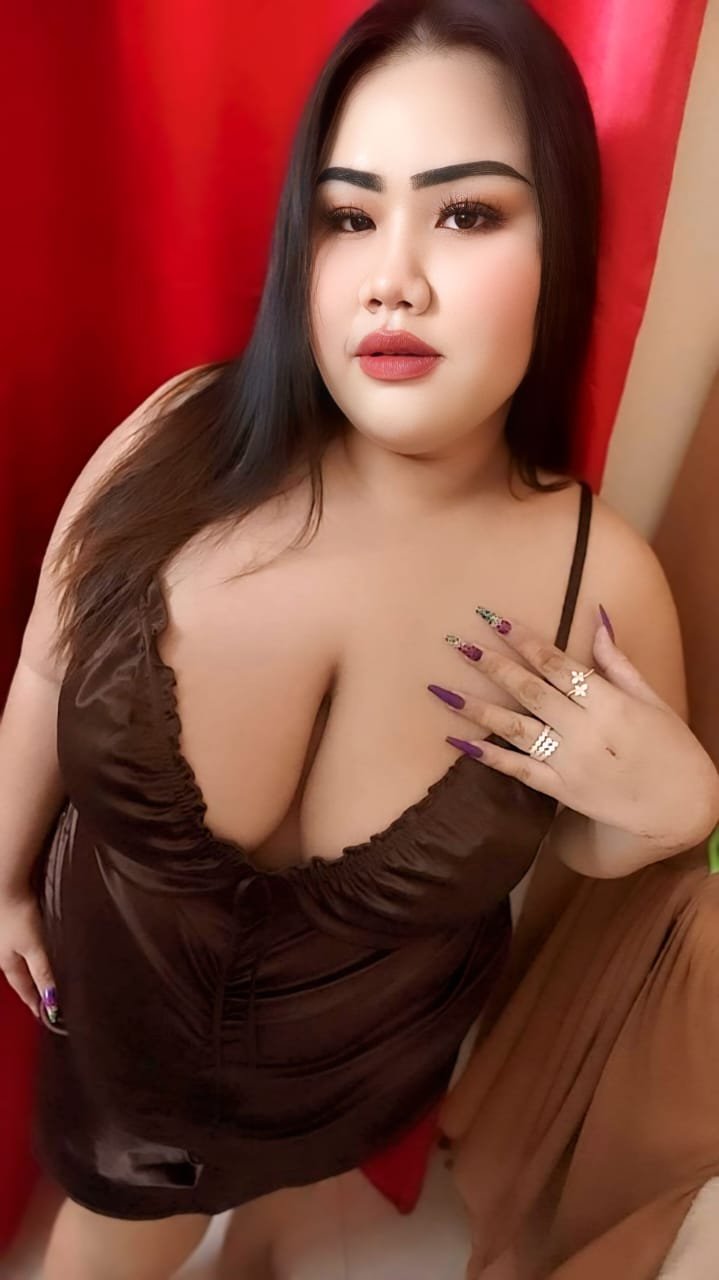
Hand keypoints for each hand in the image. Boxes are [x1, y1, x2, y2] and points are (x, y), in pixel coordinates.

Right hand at [0, 887, 58, 1022]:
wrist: (5, 885)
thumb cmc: (19, 916)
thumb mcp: (34, 947)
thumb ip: (43, 972)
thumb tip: (51, 1000)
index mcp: (8, 963)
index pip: (24, 989)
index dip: (35, 1002)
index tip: (44, 1015)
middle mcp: (2, 954)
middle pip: (18, 977)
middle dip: (30, 989)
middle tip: (42, 1001)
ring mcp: (3, 940)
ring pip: (15, 962)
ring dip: (26, 973)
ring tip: (37, 980)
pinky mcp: (7, 926)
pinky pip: (15, 948)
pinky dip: (24, 956)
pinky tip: (28, 952)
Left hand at [429, 604, 718, 852]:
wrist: (680, 808)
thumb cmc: (671, 746)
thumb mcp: (651, 698)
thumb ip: (617, 661)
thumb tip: (596, 617)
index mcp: (609, 702)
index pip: (558, 665)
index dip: (524, 641)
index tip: (494, 620)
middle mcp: (585, 731)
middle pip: (529, 691)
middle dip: (492, 665)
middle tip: (458, 643)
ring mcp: (569, 763)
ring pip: (515, 729)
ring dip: (476, 708)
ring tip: (442, 690)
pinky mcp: (560, 791)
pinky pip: (517, 771)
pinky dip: (487, 755)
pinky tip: (457, 740)